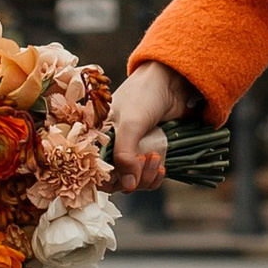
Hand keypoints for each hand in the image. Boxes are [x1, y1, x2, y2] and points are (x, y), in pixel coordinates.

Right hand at [110, 57, 198, 186]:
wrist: (172, 81)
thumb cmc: (144, 95)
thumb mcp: (130, 125)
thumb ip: (125, 155)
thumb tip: (129, 186)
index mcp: (98, 139)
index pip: (95, 172)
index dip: (111, 179)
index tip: (125, 175)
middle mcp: (112, 148)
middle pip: (117, 182)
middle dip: (134, 177)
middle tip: (147, 158)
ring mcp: (132, 152)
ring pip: (134, 181)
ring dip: (146, 177)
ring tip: (156, 157)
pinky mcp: (149, 154)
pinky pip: (148, 177)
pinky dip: (155, 177)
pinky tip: (161, 167)